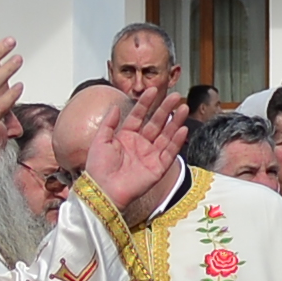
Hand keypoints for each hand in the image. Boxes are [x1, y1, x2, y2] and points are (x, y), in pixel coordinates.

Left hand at [79, 79, 185, 202]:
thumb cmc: (98, 168)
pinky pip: (170, 153)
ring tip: (183, 108)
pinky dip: (177, 141)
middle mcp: (140, 145)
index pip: (138, 115)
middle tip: (175, 96)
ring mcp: (150, 156)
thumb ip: (109, 123)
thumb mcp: (100, 140)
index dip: (145, 103)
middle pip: (156, 123)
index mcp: (126, 137)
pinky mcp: (158, 168)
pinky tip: (182, 129)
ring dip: (175, 122)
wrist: (103, 190)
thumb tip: (115, 106)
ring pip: (166, 135)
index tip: (153, 90)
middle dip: (166, 109)